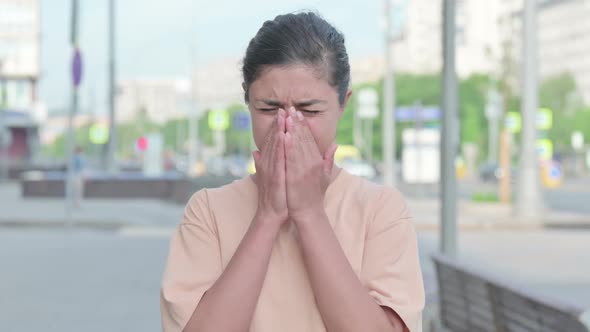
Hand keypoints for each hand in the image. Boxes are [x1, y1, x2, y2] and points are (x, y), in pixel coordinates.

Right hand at [252, 109, 288, 228]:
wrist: (271, 214)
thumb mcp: (269, 176)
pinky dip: (280, 147)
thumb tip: (255, 151)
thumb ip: (262, 163)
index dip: (277, 126)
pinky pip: (278, 159)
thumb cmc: (274, 196)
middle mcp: (267, 163)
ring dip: (279, 130)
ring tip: (284, 116)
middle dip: (279, 123)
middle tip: (284, 107)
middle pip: (273, 140)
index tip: (284, 112)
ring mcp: (271, 169)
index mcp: (268, 162)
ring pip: (275, 146)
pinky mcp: (275, 176)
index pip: (273, 141)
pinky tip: (283, 136)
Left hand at [284, 107, 337, 223]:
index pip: (310, 139)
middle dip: (297, 123)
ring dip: (292, 130)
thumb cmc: (315, 194)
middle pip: (304, 139)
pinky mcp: (296, 176)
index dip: (304, 126)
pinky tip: (284, 136)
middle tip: (291, 108)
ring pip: (298, 146)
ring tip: (287, 117)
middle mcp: (313, 163)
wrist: (309, 212)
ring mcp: (305, 170)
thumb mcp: (325, 175)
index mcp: (318, 161)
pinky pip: (292, 159)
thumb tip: (335, 144)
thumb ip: (328, 159)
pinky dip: (288, 147)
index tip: (298, 114)